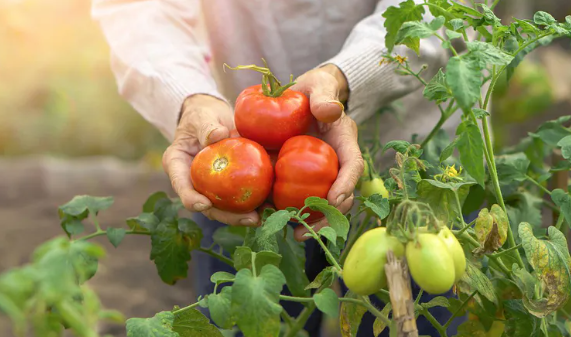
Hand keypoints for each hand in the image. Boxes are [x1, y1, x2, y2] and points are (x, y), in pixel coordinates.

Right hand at [162, 94, 259, 225]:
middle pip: (209, 205)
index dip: (191, 199)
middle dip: (229, 216)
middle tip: (250, 219)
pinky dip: (258, 201)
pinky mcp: (232, 185)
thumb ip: (206, 126)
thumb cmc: (202, 115)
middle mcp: (195, 183)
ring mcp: (214, 187)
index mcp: (179, 167)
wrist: (214, 118)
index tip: (203, 204)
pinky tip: (273, 204)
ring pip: (227, 207)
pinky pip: (243, 196)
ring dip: (246, 215)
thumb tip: (218, 135)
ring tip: (265, 217)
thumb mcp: (201, 116)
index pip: (182, 187)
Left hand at [290, 65, 363, 240]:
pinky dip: (291, 211)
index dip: (347, 184)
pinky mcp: (303, 177)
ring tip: (296, 235)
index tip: (336, 199)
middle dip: (330, 216)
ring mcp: (321, 173)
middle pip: (341, 195)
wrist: (302, 96)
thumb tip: (329, 111)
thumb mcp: (319, 85)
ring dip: (312, 222)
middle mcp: (336, 163)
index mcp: (345, 142)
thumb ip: (324, 94)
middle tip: (310, 230)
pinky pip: (300, 197)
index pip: (353, 166)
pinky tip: (276, 221)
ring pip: (322, 203)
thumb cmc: (314, 89)